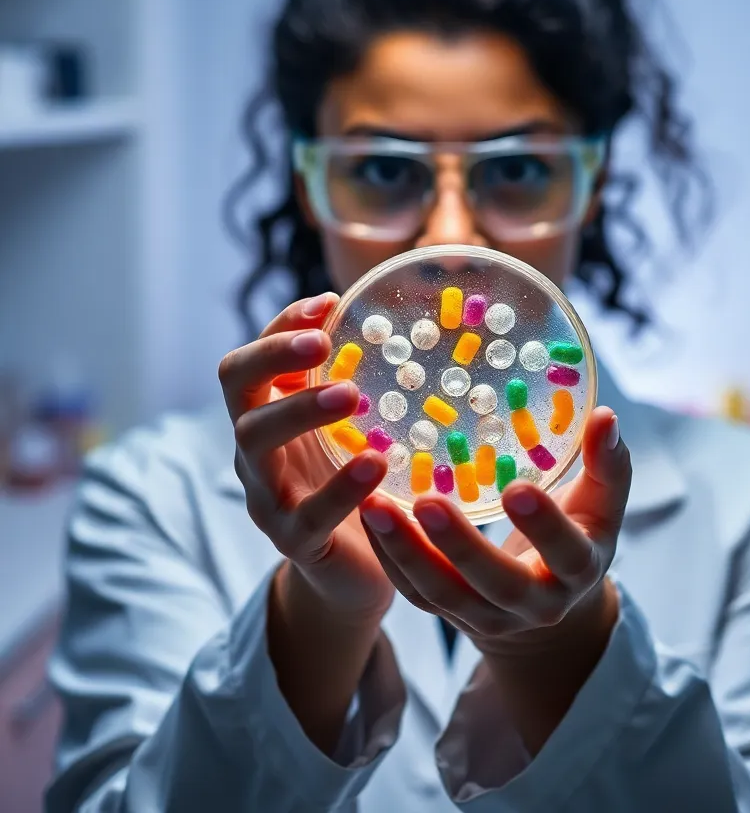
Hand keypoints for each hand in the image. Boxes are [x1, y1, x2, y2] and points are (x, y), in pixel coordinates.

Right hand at [218, 292, 394, 625]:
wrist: (352, 570)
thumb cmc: (352, 480)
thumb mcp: (349, 426)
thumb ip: (353, 379)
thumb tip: (388, 318)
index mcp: (267, 412)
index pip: (254, 356)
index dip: (282, 326)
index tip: (329, 303)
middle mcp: (254, 448)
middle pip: (238, 388)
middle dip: (275, 356)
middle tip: (323, 342)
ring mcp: (266, 495)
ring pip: (256, 444)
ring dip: (300, 411)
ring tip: (350, 395)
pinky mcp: (293, 541)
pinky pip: (307, 514)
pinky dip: (341, 488)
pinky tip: (375, 465)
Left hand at [359, 407, 629, 654]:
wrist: (550, 610)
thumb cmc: (577, 535)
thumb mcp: (601, 506)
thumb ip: (607, 464)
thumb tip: (606, 415)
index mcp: (577, 571)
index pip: (565, 552)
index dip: (543, 525)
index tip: (518, 487)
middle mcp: (534, 604)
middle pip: (496, 583)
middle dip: (460, 545)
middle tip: (427, 501)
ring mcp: (487, 616)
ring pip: (443, 593)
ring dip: (407, 551)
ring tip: (375, 506)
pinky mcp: (449, 616)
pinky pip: (414, 592)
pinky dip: (390, 558)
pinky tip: (368, 517)